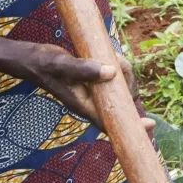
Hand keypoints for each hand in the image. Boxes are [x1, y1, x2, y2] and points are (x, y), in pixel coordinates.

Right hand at [13, 43, 153, 134]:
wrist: (32, 59)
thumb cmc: (45, 64)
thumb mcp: (63, 65)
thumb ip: (84, 70)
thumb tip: (111, 74)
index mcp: (84, 105)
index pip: (110, 122)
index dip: (131, 125)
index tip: (150, 124)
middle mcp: (91, 102)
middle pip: (121, 101)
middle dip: (128, 83)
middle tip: (121, 64)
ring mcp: (93, 92)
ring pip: (120, 88)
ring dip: (123, 72)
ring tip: (114, 57)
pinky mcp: (94, 82)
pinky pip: (114, 78)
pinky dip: (117, 66)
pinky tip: (111, 57)